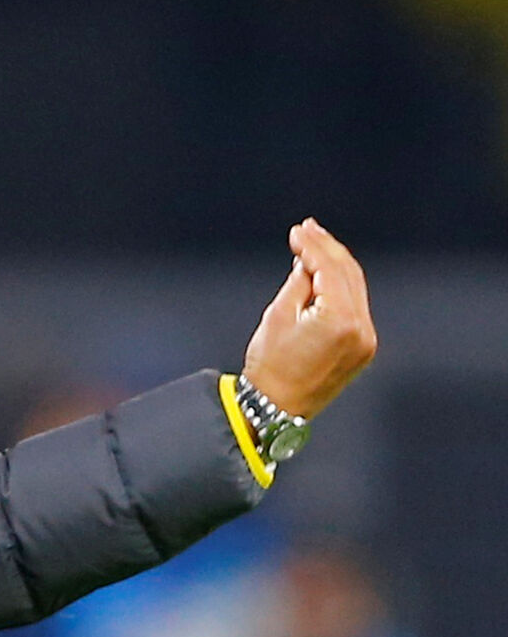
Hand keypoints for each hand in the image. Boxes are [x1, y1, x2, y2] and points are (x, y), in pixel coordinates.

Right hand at [242, 218, 376, 418]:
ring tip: (314, 245)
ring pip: (355, 288)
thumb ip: (299, 283)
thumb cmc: (270, 367)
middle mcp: (361, 329)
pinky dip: (340, 287)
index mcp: (340, 320)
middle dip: (327, 249)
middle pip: (348, 274)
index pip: (329, 269)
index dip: (312, 246)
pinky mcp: (362, 349)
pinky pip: (354, 307)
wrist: (274, 407)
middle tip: (308, 229)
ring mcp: (365, 341)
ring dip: (335, 265)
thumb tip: (307, 263)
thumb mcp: (278, 315)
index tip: (297, 232)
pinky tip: (324, 274)